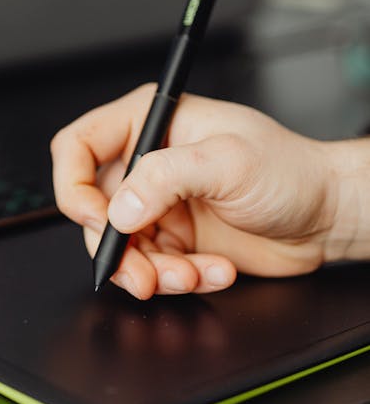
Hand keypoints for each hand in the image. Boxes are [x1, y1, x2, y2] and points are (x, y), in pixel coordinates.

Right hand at [51, 86, 341, 299]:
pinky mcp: (174, 241)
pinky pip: (150, 270)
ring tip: (189, 275)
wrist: (327, 216)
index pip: (78, 147)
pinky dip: (177, 280)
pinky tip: (212, 272)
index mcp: (150, 123)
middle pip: (91, 209)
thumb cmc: (289, 169)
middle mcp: (146, 164)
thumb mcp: (227, 161)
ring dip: (148, 272)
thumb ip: (166, 177)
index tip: (98, 219)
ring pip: (118, 248)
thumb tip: (119, 209)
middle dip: (115, 248)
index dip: (74, 186)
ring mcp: (158, 205)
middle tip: (143, 273)